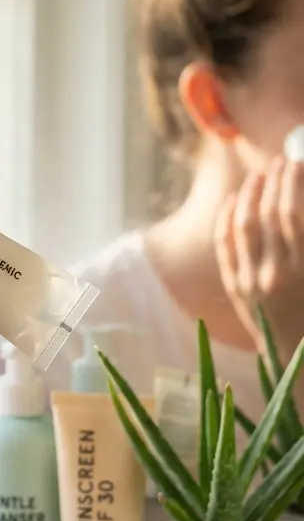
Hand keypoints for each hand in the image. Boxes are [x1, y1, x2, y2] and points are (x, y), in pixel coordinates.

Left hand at [216, 157, 303, 358]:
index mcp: (303, 272)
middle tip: (280, 162)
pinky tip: (231, 202)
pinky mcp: (233, 288)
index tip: (296, 164)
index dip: (292, 184)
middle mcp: (273, 275)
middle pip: (267, 215)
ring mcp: (248, 282)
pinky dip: (225, 219)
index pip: (292, 215)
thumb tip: (299, 206)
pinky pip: (224, 245)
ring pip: (241, 226)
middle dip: (274, 183)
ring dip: (249, 195)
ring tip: (258, 175)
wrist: (297, 357)